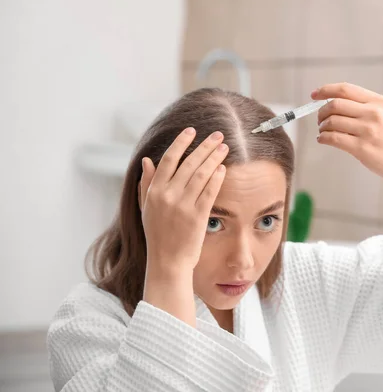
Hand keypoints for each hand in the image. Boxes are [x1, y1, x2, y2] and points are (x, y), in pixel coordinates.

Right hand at [139, 128, 227, 272]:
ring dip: (214, 158)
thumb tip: (147, 160)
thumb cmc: (157, 235)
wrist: (167, 262)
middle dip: (205, 146)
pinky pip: (209, 192)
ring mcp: (183, 206)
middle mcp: (167, 196)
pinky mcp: (197, 216)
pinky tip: (223, 168)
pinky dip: (217, 178)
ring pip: (201, 174)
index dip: (181, 142)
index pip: (169, 159)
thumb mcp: (146, 208)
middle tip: (218, 135)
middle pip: (189, 163)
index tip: (192, 131)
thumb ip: (147, 183)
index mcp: (154, 191)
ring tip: (224, 147)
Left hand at [313, 82, 382, 240]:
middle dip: (321, 112)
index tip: (314, 95)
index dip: (325, 90)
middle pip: (335, 104)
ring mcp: (367, 131)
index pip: (344, 89)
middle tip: (320, 120)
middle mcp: (372, 113)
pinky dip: (323, 138)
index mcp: (377, 101)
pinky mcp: (361, 148)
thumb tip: (332, 103)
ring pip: (331, 122)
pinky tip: (323, 139)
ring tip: (323, 131)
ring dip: (322, 127)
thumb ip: (362, 106)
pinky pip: (333, 138)